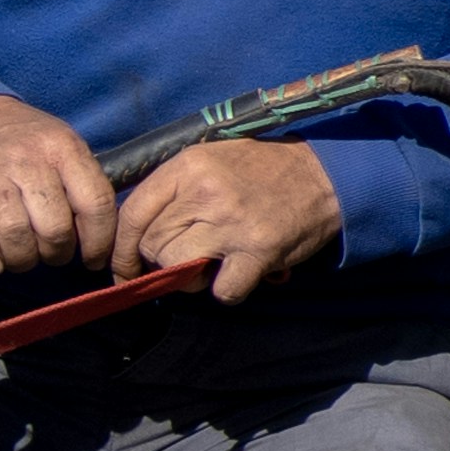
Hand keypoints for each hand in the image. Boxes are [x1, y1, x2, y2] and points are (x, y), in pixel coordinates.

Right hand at [0, 94, 121, 281]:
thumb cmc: (27, 143)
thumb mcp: (65, 147)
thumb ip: (83, 185)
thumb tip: (100, 239)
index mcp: (63, 148)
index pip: (95, 204)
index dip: (99, 241)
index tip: (94, 259)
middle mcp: (27, 160)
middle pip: (54, 227)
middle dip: (56, 253)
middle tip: (50, 253)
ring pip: (15, 235)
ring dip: (22, 259)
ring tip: (22, 256)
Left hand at [106, 134, 347, 300]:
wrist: (327, 175)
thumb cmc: (264, 169)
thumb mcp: (211, 159)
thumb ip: (173, 187)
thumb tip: (132, 230)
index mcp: (188, 166)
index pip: (133, 213)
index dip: (122, 247)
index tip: (124, 265)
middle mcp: (206, 193)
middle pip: (153, 245)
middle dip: (163, 260)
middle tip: (186, 257)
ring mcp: (232, 224)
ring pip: (179, 269)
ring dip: (191, 277)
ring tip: (211, 265)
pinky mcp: (259, 251)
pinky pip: (222, 290)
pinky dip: (227, 290)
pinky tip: (239, 273)